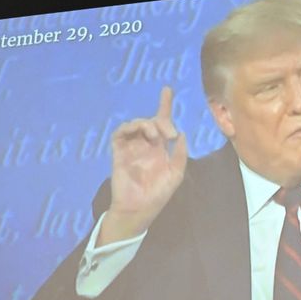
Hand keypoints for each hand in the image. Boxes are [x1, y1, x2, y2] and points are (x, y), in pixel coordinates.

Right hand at [98, 86, 187, 245]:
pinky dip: (127, 128)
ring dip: (146, 124)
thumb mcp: (175, 175)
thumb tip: (181, 134)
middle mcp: (145, 145)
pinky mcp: (119, 152)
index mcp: (160, 149)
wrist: (139, 210)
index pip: (162, 123)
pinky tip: (136, 131)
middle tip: (167, 133)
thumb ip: (179, 154)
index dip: (164, 106)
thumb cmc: (157, 195)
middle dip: (161, 121)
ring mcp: (131, 148)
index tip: (168, 90)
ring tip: (154, 135)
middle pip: (151, 122)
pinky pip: (120, 134)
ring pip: (135, 124)